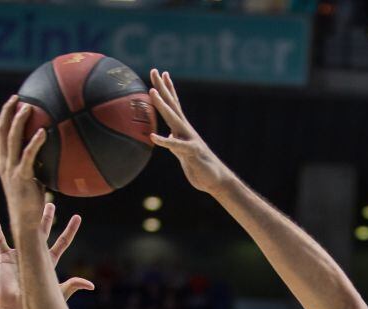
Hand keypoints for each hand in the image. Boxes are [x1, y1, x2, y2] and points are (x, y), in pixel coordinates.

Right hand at [0, 94, 47, 231]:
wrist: (25, 223)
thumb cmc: (32, 205)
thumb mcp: (34, 180)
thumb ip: (38, 166)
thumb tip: (54, 153)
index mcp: (5, 163)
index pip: (1, 134)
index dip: (5, 116)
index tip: (14, 102)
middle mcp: (5, 164)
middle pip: (1, 132)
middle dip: (8, 112)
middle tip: (17, 97)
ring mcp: (12, 170)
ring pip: (12, 139)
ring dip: (19, 121)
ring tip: (29, 107)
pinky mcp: (22, 177)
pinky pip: (28, 155)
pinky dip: (34, 142)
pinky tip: (43, 132)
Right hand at [0, 211, 92, 308]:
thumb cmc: (36, 303)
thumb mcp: (56, 292)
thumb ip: (72, 285)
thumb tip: (91, 285)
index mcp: (48, 263)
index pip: (62, 243)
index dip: (70, 230)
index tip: (78, 217)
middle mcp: (34, 256)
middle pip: (43, 232)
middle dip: (47, 218)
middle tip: (50, 204)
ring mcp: (19, 256)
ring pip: (22, 232)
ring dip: (25, 219)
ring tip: (27, 205)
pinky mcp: (5, 259)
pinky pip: (1, 241)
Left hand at [148, 69, 231, 194]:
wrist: (215, 179)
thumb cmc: (199, 166)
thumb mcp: (182, 152)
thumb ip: (174, 142)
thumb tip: (167, 136)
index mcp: (182, 129)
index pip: (174, 104)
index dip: (167, 88)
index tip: (160, 73)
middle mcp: (186, 130)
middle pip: (172, 104)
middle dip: (162, 87)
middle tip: (154, 70)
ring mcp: (189, 139)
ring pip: (173, 119)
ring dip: (162, 105)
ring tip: (151, 92)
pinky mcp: (190, 153)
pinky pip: (175, 146)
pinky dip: (164, 141)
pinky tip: (152, 136)